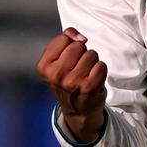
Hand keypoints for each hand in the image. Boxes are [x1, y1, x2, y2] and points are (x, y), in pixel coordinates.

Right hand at [37, 27, 107, 142]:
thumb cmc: (68, 81)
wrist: (78, 110)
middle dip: (82, 53)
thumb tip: (79, 37)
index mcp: (44, 66)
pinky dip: (100, 70)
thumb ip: (65, 39)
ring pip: (91, 54)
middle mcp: (56, 75)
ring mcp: (73, 82)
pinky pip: (101, 65)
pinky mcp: (89, 87)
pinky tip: (93, 79)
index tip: (68, 57)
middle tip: (78, 68)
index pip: (64, 38)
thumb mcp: (57, 60)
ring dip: (92, 62)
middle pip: (78, 45)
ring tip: (86, 74)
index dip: (70, 44)